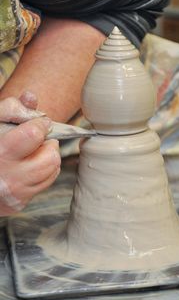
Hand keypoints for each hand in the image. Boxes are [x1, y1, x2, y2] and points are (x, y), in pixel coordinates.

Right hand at [0, 92, 60, 215]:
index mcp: (0, 152)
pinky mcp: (19, 203)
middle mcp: (9, 175)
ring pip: (52, 171)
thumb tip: (32, 97)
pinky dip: (44, 172)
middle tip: (40, 139)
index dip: (41, 125)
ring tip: (36, 151)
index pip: (34, 134)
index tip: (40, 123)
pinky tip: (30, 165)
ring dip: (50, 157)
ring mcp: (15, 192)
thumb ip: (10, 108)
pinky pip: (44, 184)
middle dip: (50, 144)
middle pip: (50, 157)